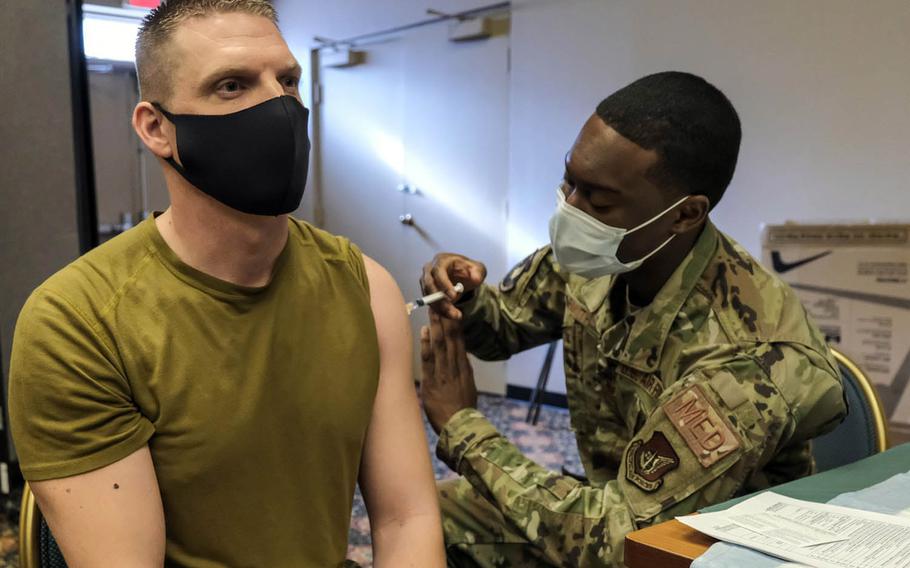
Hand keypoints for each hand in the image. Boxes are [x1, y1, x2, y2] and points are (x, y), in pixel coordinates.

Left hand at [419, 312, 477, 434]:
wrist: (460, 428)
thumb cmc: (463, 410)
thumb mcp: (468, 388)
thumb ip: (464, 371)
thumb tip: (461, 357)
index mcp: (464, 369)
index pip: (459, 341)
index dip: (455, 325)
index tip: (452, 310)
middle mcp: (455, 368)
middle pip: (450, 339)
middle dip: (445, 319)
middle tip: (441, 301)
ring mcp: (443, 374)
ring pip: (440, 345)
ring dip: (436, 326)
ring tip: (433, 310)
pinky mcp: (432, 383)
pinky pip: (429, 360)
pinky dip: (427, 345)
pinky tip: (426, 331)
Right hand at [420, 253, 486, 318]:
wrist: (462, 276)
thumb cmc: (468, 270)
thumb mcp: (477, 268)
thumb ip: (478, 272)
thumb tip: (475, 278)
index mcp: (441, 260)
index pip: (438, 272)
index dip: (444, 284)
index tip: (453, 296)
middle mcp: (430, 270)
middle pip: (429, 286)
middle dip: (441, 301)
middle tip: (454, 312)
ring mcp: (426, 281)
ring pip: (429, 297)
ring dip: (442, 309)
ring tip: (457, 315)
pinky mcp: (427, 292)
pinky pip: (431, 304)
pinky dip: (441, 311)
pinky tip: (452, 314)